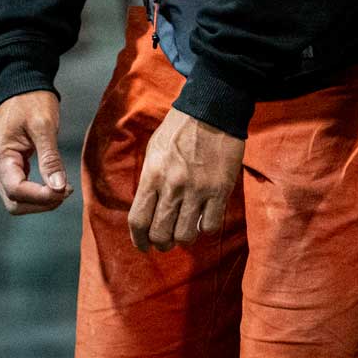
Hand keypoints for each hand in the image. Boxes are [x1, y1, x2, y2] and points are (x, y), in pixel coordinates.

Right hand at [0, 90, 72, 213]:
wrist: (22, 82)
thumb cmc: (32, 99)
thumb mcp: (44, 126)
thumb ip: (50, 158)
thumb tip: (59, 188)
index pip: (16, 190)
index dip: (40, 196)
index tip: (65, 190)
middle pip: (13, 201)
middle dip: (40, 203)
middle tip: (65, 191)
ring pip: (15, 199)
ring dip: (39, 201)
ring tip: (62, 188)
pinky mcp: (8, 164)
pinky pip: (19, 187)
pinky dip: (37, 192)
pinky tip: (54, 183)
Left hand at [128, 106, 242, 251]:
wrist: (212, 111)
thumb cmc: (179, 129)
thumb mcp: (154, 150)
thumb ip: (151, 180)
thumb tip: (150, 208)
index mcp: (152, 175)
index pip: (138, 219)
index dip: (139, 240)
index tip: (143, 246)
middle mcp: (172, 186)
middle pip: (160, 233)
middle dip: (161, 244)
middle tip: (166, 242)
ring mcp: (197, 190)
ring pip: (185, 235)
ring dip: (184, 238)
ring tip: (185, 230)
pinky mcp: (220, 191)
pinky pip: (210, 225)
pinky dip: (206, 228)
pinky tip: (204, 219)